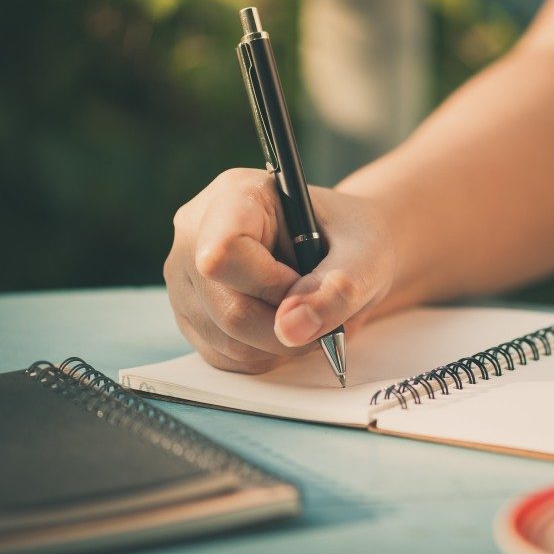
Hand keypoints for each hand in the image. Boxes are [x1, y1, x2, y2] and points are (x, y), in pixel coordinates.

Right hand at [164, 168, 395, 372]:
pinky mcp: (191, 314)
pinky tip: (286, 326)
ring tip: (308, 315)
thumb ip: (337, 290)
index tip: (305, 281)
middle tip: (323, 310)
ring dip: (280, 344)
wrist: (346, 249)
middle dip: (286, 325)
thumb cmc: (354, 240)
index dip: (270, 285)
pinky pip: (224, 357)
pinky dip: (265, 354)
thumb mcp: (366, 257)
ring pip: (226, 340)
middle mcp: (196, 233)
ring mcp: (187, 277)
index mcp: (235, 196)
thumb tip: (291, 329)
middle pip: (227, 308)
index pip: (222, 252)